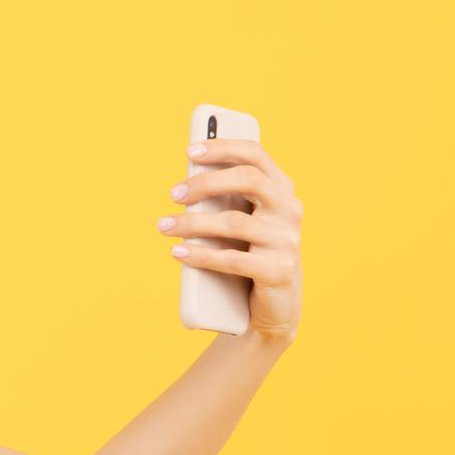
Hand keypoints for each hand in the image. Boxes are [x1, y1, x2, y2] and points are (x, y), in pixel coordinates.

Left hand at [160, 139, 302, 343]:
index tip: (189, 151)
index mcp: (281, 190)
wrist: (275, 307)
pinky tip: (178, 251)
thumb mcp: (239, 222)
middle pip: (249, 180)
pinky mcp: (279, 271)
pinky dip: (201, 255)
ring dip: (193, 223)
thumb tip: (184, 185)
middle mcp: (290, 210)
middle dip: (206, 183)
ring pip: (234, 223)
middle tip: (173, 194)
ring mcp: (287, 241)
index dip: (223, 147)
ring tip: (164, 226)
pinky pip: (233, 260)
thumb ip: (224, 200)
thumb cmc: (248, 255)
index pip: (256, 155)